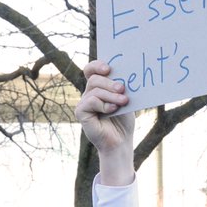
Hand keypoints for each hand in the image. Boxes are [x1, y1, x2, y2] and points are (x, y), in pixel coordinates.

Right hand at [74, 61, 135, 185]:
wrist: (120, 141)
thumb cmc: (123, 121)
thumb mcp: (124, 99)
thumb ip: (121, 87)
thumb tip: (125, 74)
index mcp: (98, 87)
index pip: (91, 70)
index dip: (97, 65)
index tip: (109, 68)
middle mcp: (88, 93)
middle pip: (94, 78)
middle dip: (110, 82)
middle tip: (123, 89)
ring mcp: (83, 103)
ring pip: (94, 89)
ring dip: (111, 94)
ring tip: (124, 101)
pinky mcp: (81, 113)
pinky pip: (90, 101)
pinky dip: (104, 104)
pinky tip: (113, 110)